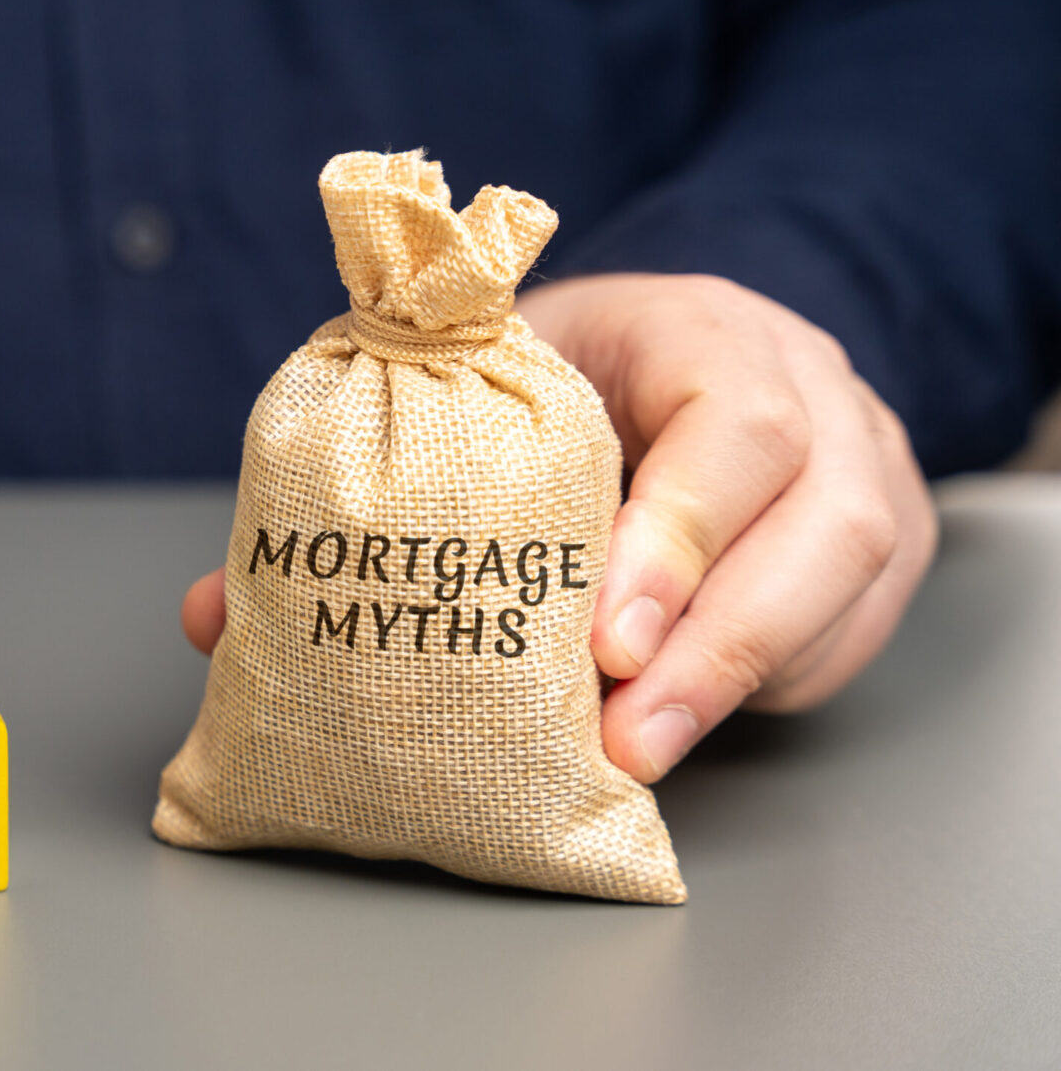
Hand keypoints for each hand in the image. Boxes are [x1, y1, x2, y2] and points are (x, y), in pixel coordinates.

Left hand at [180, 273, 936, 782]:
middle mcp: (809, 394)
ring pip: (848, 587)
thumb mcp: (476, 380)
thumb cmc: (568, 366)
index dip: (671, 531)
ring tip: (632, 759)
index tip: (599, 636)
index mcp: (701, 330)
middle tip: (616, 731)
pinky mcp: (872, 556)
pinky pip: (845, 640)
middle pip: (819, 518)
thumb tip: (217, 610)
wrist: (682, 347)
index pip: (727, 415)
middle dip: (714, 640)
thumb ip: (370, 475)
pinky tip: (672, 731)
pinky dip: (761, 693)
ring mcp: (861, 472)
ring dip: (737, 683)